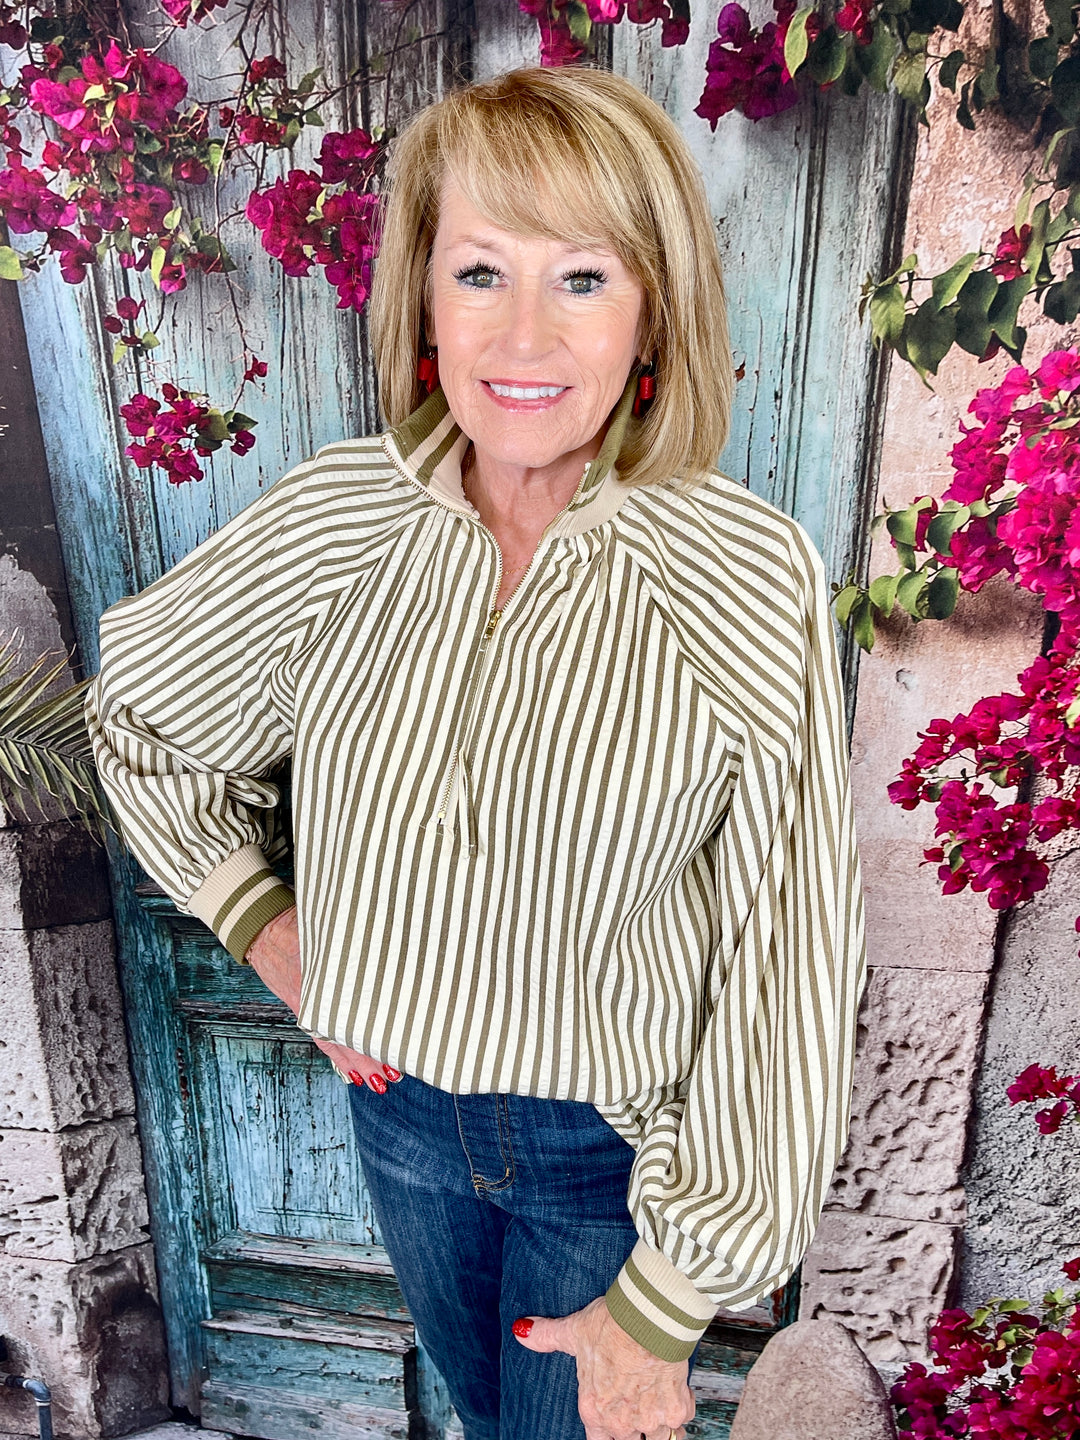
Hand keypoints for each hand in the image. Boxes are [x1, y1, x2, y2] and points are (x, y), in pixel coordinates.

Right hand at [244, 905, 401, 1092]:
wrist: (264, 930)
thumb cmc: (299, 926)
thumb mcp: (328, 932)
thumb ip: (353, 944)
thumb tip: (384, 943)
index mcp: (324, 984)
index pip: (350, 1019)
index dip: (371, 1038)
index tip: (393, 1049)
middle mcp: (316, 1001)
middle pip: (344, 1037)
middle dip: (369, 1058)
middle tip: (393, 1074)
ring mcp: (308, 1008)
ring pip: (334, 1043)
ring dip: (355, 1063)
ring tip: (377, 1081)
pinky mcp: (303, 1009)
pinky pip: (322, 1038)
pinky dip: (337, 1056)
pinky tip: (350, 1071)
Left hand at [512, 1295, 693, 1439]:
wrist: (649, 1317)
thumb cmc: (611, 1324)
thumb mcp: (573, 1331)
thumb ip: (546, 1336)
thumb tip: (520, 1330)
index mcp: (594, 1411)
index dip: (606, 1435)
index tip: (612, 1425)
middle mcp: (621, 1422)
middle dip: (633, 1431)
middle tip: (636, 1410)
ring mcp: (650, 1419)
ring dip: (658, 1426)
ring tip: (656, 1407)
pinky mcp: (676, 1409)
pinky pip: (680, 1421)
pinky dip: (680, 1410)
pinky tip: (675, 1394)